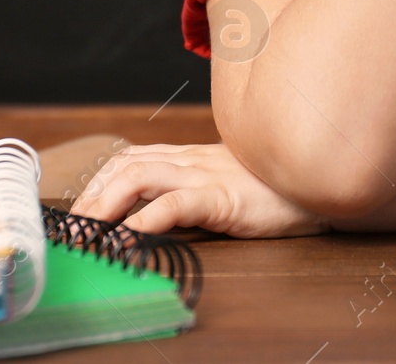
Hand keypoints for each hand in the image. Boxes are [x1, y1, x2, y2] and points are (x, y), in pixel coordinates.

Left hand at [68, 142, 331, 238]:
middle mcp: (192, 160)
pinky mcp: (222, 197)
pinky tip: (127, 238)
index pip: (130, 157)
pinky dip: (143, 219)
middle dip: (91, 195)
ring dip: (105, 204)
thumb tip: (158, 216)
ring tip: (88, 234)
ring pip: (138, 176)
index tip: (79, 210)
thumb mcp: (228, 185)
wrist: (322, 182)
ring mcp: (206, 176)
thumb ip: (197, 192)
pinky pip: (174, 203)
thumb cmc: (277, 189)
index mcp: (191, 157)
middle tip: (73, 230)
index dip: (98, 180)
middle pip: (125, 164)